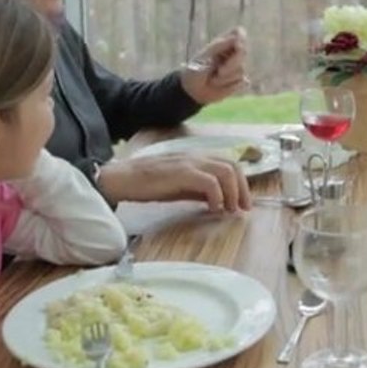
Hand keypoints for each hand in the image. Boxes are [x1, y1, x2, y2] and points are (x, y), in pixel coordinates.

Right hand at [97, 153, 251, 212]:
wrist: (123, 178)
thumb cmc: (148, 184)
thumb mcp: (180, 187)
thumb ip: (199, 191)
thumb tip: (218, 202)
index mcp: (197, 159)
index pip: (229, 164)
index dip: (241, 184)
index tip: (243, 204)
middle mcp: (197, 157)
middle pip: (233, 166)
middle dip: (242, 189)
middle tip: (243, 210)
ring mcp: (190, 162)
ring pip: (225, 171)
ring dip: (233, 193)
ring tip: (230, 210)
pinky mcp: (182, 172)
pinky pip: (210, 181)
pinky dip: (217, 196)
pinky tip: (214, 209)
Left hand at [181, 27, 247, 104]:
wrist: (192, 92)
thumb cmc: (194, 71)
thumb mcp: (203, 57)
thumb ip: (219, 46)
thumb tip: (235, 38)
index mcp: (222, 44)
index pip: (238, 32)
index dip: (241, 37)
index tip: (237, 45)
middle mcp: (231, 54)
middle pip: (243, 52)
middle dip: (232, 63)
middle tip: (219, 71)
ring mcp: (236, 68)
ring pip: (241, 70)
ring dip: (226, 78)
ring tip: (212, 80)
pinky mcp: (239, 81)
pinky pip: (242, 82)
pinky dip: (230, 86)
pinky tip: (220, 86)